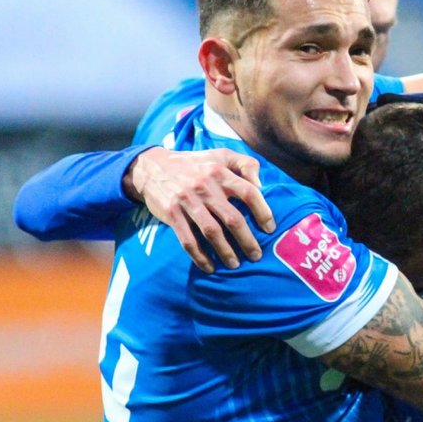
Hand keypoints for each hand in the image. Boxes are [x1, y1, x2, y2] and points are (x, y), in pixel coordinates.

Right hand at [123, 147, 275, 272]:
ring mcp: (187, 200)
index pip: (249, 193)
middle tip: (256, 255)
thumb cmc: (195, 164)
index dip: (263, 212)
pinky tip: (209, 267)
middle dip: (247, 240)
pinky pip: (188, 240)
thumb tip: (262, 184)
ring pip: (212, 232)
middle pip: (232, 218)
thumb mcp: (221, 154)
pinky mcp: (172, 213)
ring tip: (235, 264)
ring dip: (226, 251)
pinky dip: (200, 256)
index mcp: (220, 171)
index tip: (270, 228)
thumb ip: (245, 164)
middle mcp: (205, 186)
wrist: (152, 166)